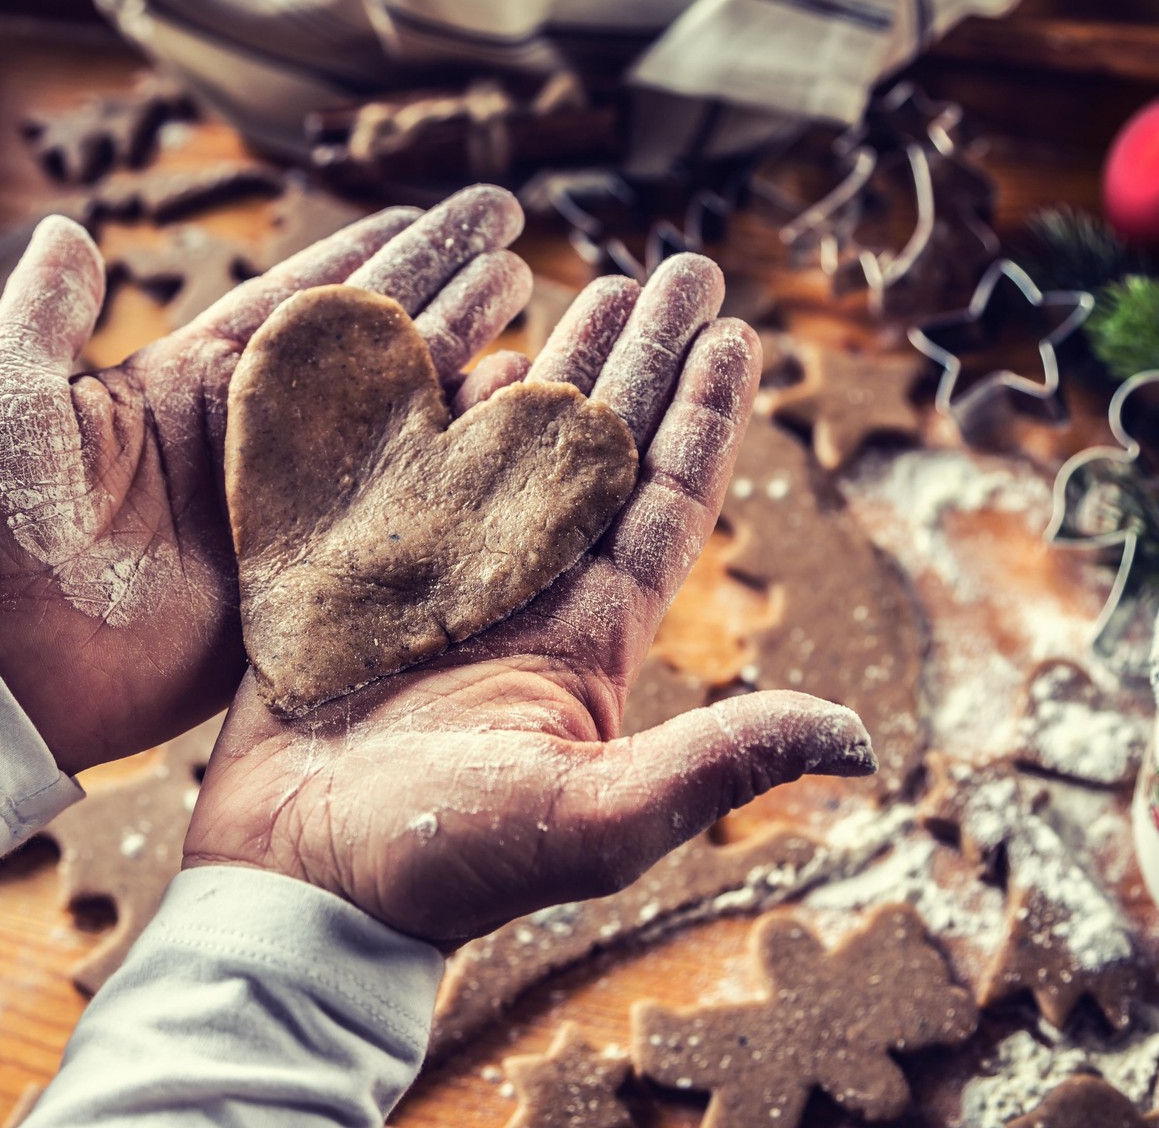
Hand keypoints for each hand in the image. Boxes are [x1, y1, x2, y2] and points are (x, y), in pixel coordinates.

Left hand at [0, 187, 530, 773]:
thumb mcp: (2, 398)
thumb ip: (50, 315)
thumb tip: (69, 226)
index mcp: (191, 386)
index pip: (303, 304)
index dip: (374, 256)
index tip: (440, 214)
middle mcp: (250, 444)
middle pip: (371, 357)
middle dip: (445, 297)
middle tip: (517, 246)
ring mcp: (280, 518)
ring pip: (395, 437)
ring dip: (462, 382)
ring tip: (537, 330)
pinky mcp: (295, 592)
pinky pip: (386, 535)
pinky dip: (447, 494)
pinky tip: (504, 452)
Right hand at [183, 255, 875, 946]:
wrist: (299, 891)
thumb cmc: (447, 869)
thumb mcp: (598, 817)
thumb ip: (717, 762)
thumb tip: (859, 740)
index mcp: (587, 640)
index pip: (663, 502)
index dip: (702, 414)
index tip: (736, 332)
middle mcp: (522, 598)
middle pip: (596, 449)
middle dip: (637, 355)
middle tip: (671, 267)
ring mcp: (435, 583)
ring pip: (503, 443)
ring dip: (546, 362)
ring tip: (578, 278)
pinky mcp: (354, 577)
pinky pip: (399, 465)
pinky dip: (424, 398)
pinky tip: (454, 337)